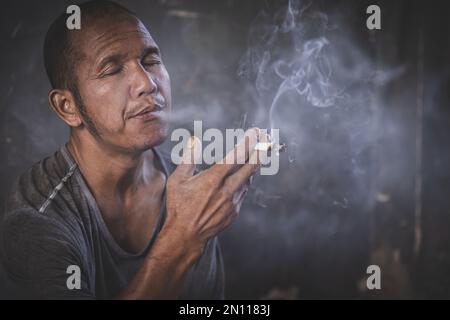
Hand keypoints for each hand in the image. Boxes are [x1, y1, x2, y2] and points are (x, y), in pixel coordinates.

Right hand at [164, 128, 268, 253]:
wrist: (186, 235)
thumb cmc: (178, 207)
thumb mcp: (178, 180)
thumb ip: (188, 158)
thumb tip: (193, 139)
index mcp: (213, 179)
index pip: (236, 156)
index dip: (248, 143)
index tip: (254, 132)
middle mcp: (226, 190)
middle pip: (250, 167)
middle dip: (260, 151)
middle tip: (266, 140)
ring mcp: (233, 202)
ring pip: (248, 180)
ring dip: (251, 167)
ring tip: (254, 156)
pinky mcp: (235, 212)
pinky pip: (243, 193)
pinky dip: (243, 183)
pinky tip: (240, 178)